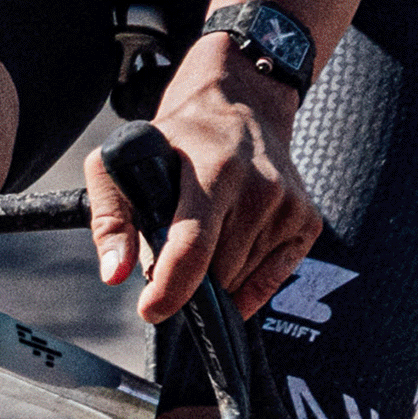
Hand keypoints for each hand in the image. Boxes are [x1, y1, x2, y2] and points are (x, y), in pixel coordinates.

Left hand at [91, 54, 319, 324]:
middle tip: (171, 249)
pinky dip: (244, 283)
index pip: (194, 246)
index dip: (170, 288)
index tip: (150, 310)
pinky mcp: (307, 222)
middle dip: (187, 277)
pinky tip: (228, 258)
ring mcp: (289, 206)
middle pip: (216, 272)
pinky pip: (270, 280)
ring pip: (241, 280)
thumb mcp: (124, 162)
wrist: (240, 109)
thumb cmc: (175, 141)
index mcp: (214, 172)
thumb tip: (114, 274)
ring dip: (214, 278)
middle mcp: (260, 189)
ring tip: (204, 236)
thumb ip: (110, 218)